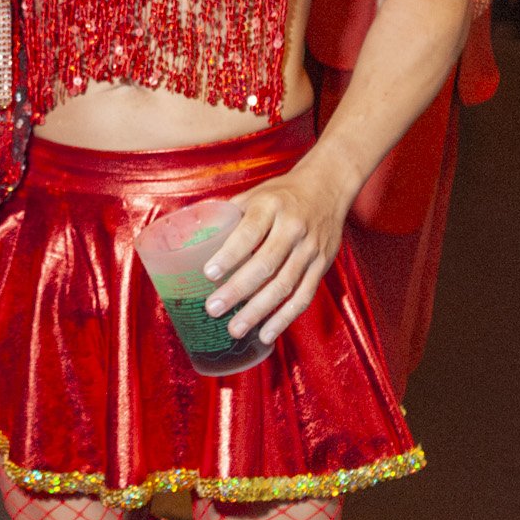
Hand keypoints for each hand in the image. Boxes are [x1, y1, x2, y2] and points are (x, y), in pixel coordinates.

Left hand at [199, 157, 356, 344]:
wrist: (327, 186)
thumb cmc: (282, 194)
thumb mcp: (254, 194)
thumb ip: (228, 216)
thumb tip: (192, 238)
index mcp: (271, 207)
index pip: (248, 233)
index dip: (229, 255)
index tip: (209, 274)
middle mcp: (293, 227)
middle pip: (266, 264)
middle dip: (238, 290)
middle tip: (214, 309)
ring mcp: (310, 248)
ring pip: (285, 285)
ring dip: (259, 311)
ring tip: (235, 329)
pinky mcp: (322, 264)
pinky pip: (304, 296)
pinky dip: (285, 318)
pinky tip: (266, 334)